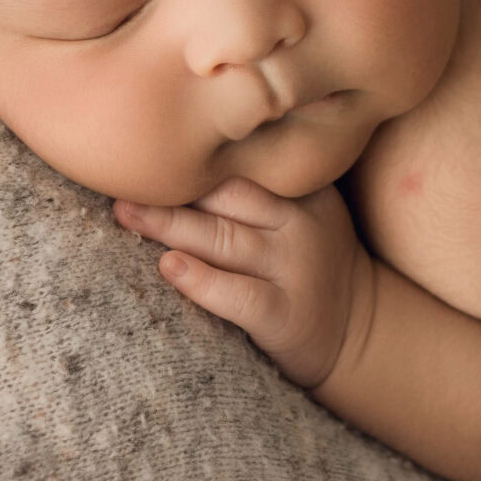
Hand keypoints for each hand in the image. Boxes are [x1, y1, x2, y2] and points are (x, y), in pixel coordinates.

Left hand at [112, 178, 363, 388]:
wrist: (358, 332)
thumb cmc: (310, 265)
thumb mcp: (304, 214)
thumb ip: (259, 190)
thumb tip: (178, 162)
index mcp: (307, 191)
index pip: (243, 166)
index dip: (196, 158)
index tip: (150, 148)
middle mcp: (302, 225)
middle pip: (226, 197)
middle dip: (171, 188)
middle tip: (121, 178)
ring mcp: (294, 270)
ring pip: (223, 239)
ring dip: (170, 225)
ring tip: (126, 213)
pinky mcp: (284, 314)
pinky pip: (238, 294)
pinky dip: (201, 280)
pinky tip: (169, 267)